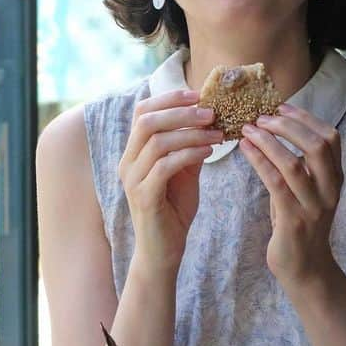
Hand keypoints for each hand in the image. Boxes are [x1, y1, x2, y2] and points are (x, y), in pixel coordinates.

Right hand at [119, 89, 222, 274]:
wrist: (164, 251)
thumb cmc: (174, 210)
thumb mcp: (184, 171)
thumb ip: (189, 146)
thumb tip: (209, 118)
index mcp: (133, 153)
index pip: (142, 112)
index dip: (168, 99)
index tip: (198, 94)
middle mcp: (127, 163)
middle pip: (147, 122)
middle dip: (181, 112)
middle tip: (211, 112)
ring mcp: (133, 180)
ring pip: (157, 141)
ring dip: (191, 133)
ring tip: (218, 133)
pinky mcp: (145, 197)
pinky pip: (165, 166)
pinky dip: (189, 154)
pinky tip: (209, 153)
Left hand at [241, 103, 341, 289]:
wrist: (304, 269)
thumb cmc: (298, 224)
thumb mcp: (304, 191)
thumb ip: (298, 166)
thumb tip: (274, 131)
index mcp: (336, 179)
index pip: (330, 137)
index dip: (306, 118)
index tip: (281, 106)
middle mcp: (330, 190)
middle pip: (318, 145)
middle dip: (288, 125)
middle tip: (262, 116)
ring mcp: (314, 206)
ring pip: (294, 164)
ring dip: (269, 141)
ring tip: (248, 129)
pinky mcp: (294, 220)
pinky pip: (276, 184)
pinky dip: (259, 161)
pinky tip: (245, 150)